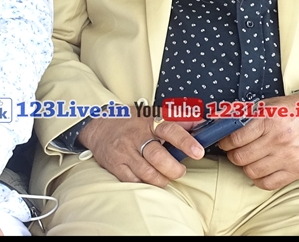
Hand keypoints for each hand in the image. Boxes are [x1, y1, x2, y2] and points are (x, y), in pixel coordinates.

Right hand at [78, 115, 203, 187]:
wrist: (97, 126)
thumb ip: (176, 119)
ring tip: (166, 176)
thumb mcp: (151, 114)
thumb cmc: (130, 121)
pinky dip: (146, 183)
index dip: (186, 141)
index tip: (198, 151)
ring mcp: (124, 152)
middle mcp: (136, 136)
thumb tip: (201, 123)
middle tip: (180, 170)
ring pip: (147, 173)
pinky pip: (134, 181)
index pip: (170, 129)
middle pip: (158, 157)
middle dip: (174, 169)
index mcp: (148, 122)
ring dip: (162, 179)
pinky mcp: (115, 165)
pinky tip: (150, 179)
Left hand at [217, 92, 298, 190]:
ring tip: (249, 159)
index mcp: (269, 120)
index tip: (225, 143)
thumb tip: (224, 120)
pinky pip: (268, 184)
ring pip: (251, 171)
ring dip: (245, 167)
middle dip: (233, 155)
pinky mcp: (296, 171)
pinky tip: (260, 170)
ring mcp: (287, 157)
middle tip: (235, 151)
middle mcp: (277, 140)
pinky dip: (259, 179)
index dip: (225, 142)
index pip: (236, 138)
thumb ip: (248, 113)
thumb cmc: (298, 110)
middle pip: (241, 157)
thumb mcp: (271, 104)